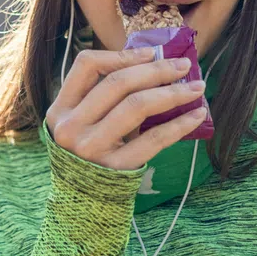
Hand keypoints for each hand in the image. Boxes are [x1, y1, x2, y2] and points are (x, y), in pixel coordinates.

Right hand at [45, 47, 210, 170]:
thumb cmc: (91, 152)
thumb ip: (104, 96)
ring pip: (137, 105)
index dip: (122, 54)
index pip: (86, 65)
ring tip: (196, 89)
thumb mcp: (83, 122)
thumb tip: (155, 63)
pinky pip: (154, 139)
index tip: (152, 53)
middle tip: (184, 66)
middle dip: (156, 70)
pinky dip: (180, 124)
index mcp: (60, 109)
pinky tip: (196, 115)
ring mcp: (91, 149)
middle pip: (118, 83)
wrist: (84, 202)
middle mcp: (70, 128)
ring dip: (172, 93)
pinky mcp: (116, 168)